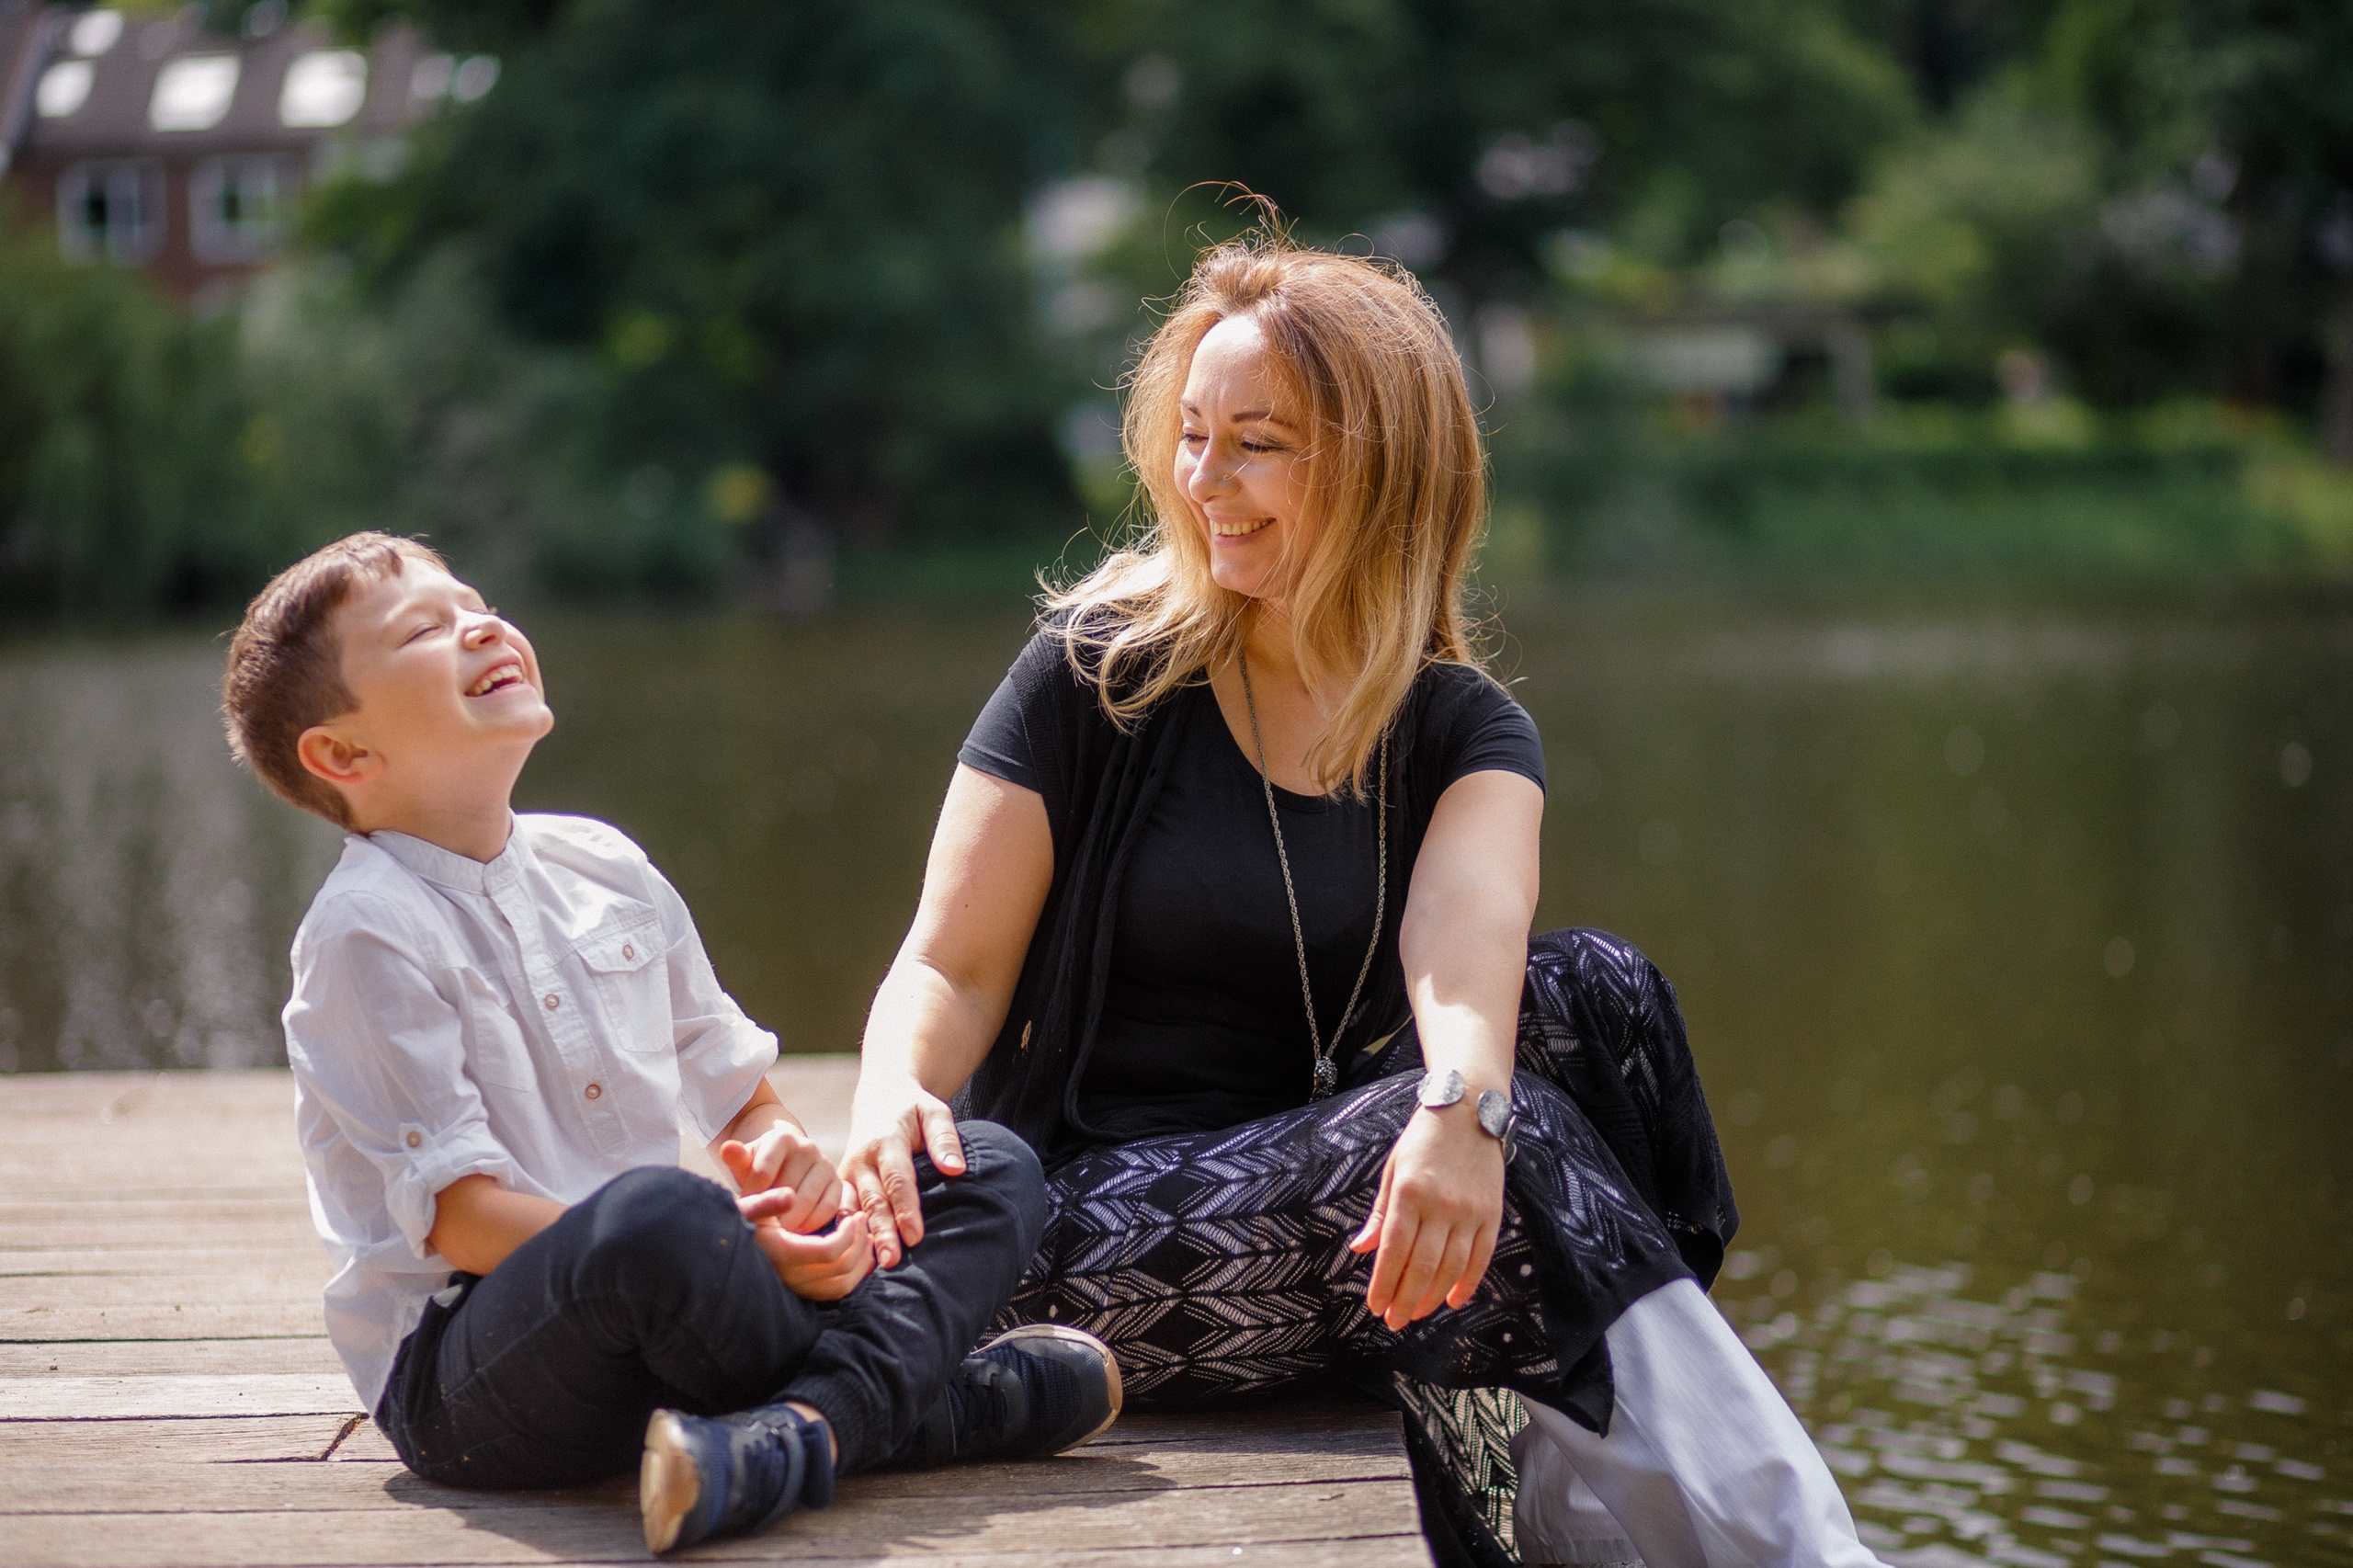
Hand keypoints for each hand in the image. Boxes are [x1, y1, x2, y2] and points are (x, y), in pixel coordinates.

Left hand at [719, 1123, 840, 1234]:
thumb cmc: (760, 1171)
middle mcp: (807, 1147)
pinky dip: (812, 1224)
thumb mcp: (746, 1165)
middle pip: (786, 1190)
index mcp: (782, 1138)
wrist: (786, 1168)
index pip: (763, 1173)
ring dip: (791, 1222)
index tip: (748, 1206)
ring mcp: (825, 1164)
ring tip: (777, 1230)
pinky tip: (797, 1229)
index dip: (753, 1196)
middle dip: (772, 1212)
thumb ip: (737, 1160)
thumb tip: (727, 1148)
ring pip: (807, 1201)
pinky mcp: (838, 1183)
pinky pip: (827, 1208)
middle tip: (762, 1225)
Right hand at [743, 1196, 872, 1299]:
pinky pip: (833, 1292)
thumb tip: (790, 1195)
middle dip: (859, 1242)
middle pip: (842, 1268)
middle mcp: (790, 1277)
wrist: (723, 1247)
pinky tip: (857, 1255)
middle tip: (862, 1219)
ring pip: (842, 1285)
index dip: (848, 1234)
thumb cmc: (736, 1221)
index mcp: (782, 1254)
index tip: (852, 1215)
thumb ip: (767, 1201)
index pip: (829, 1251)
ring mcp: (795, 1288)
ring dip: (860, 1261)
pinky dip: (852, 1275)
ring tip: (866, 1237)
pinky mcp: (799, 1293)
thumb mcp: (747, 1207)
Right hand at [840, 1074, 965, 1267]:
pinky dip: (846, 1233)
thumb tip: (956, 1170)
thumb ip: (944, 1139)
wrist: (880, 1097)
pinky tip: (853, 1258)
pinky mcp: (839, 1183)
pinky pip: (840, 1211)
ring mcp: (846, 1172)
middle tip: (892, 1261)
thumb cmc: (913, 1108)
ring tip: (872, 1266)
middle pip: (872, 1200)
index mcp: (885, 1140)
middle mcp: (861, 1159)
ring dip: (861, 1238)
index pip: (897, 1179)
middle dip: (882, 1232)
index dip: (906, 1208)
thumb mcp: (934, 1111)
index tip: (915, 1236)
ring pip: (852, 1210)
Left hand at [1348, 1104, 1504, 1329]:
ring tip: (1417, 1313)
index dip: (1383, 1284)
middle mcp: (1441, 1205)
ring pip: (1451, 1268)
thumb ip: (1380, 1213)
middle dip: (1405, 1299)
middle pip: (1421, 1267)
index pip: (1394, 1250)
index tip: (1375, 1307)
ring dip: (1432, 1297)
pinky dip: (1467, 1283)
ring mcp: (1469, 1211)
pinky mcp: (1491, 1214)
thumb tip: (1361, 1248)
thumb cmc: (1423, 1140)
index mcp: (1410, 1192)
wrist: (1469, 1111)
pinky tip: (1453, 1300)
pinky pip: (1480, 1258)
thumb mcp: (1393, 1170)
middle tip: (1394, 1321)